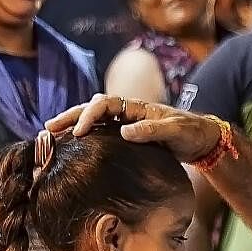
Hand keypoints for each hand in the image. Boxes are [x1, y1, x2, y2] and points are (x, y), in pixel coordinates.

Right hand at [45, 94, 221, 162]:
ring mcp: (126, 124)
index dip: (88, 115)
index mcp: (136, 107)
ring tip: (54, 136)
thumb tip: (124, 131)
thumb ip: (151, 130)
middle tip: (49, 128)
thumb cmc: (190, 133)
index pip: (105, 103)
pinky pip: (102, 133)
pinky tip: (74, 147)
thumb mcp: (174, 131)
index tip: (78, 132)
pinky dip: (87, 136)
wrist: (202, 140)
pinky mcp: (127, 137)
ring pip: (94, 120)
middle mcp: (128, 112)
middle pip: (93, 108)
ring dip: (74, 125)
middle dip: (70, 116)